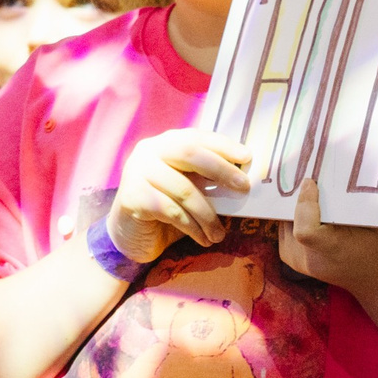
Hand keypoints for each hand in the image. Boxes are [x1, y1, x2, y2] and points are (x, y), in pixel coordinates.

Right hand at [109, 128, 251, 260]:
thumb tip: (243, 180)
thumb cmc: (167, 210)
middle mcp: (148, 151)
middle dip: (221, 169)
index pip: (197, 137)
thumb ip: (207, 179)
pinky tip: (203, 239)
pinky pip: (171, 211)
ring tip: (220, 234)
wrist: (130, 236)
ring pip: (183, 189)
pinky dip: (192, 227)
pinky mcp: (132, 197)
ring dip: (207, 215)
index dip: (223, 145)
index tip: (247, 157)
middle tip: (244, 188)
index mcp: (165, 143)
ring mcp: (136, 172)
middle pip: (189, 153)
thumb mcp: (190, 189)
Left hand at [277, 178, 377, 291]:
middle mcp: (310, 260)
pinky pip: (286, 229)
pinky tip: (311, 209)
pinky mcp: (291, 259)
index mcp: (333, 252)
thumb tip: (332, 171)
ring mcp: (298, 262)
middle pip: (291, 220)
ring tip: (312, 193)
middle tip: (312, 179)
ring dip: (297, 207)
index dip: (305, 203)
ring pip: (285, 222)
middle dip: (300, 198)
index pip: (305, 231)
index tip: (312, 183)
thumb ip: (357, 201)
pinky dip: (295, 217)